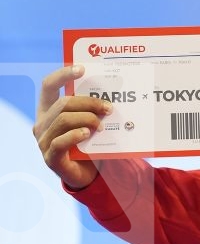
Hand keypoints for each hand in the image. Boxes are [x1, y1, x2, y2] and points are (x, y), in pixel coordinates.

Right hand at [34, 65, 107, 190]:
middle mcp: (42, 123)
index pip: (48, 85)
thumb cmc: (90, 143)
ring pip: (64, 120)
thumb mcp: (90, 122)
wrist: (89, 174)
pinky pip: (60, 142)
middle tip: (108, 107)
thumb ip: (94, 109)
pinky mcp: (50, 157)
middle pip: (63, 103)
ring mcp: (43, 141)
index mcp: (48, 110)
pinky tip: (88, 134)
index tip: (82, 69)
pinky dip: (76, 135)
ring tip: (102, 125)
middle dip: (88, 103)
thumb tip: (113, 94)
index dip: (62, 74)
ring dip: (87, 119)